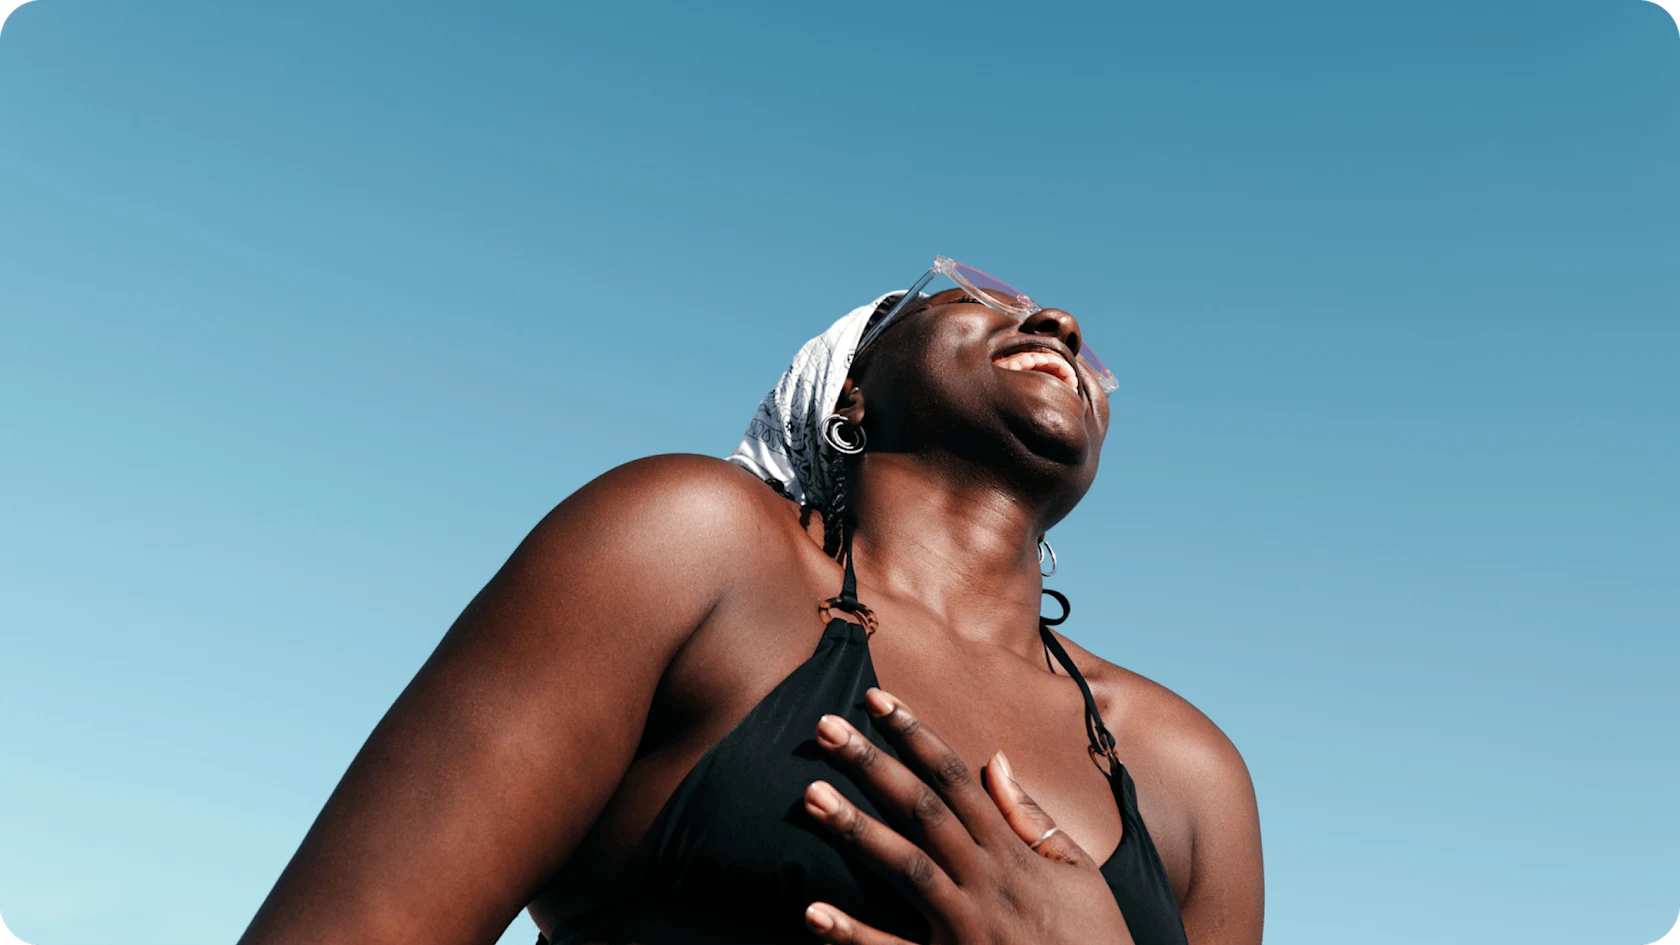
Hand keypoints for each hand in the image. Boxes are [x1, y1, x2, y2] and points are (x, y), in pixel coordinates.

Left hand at [801, 687, 1134, 944]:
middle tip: (825, 727)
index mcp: (1013, 854)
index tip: (876, 699)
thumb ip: (1033, 817)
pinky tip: (812, 912)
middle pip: (922, 810)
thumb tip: (995, 759)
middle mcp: (986, 882)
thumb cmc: (1094, 940)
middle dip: (872, 765)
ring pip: (905, 869)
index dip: (914, 736)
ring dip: (856, 830)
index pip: (955, 780)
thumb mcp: (1079, 873)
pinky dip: (852, 935)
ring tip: (810, 796)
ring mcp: (966, 929)